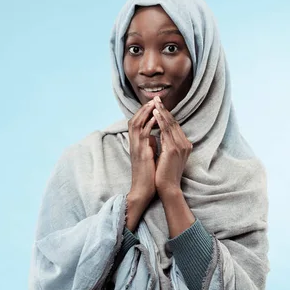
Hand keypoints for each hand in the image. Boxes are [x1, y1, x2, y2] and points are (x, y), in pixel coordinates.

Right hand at [127, 99, 157, 213]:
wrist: (143, 190)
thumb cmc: (148, 174)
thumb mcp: (148, 155)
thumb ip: (149, 144)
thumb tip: (153, 135)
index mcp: (136, 144)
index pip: (137, 123)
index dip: (143, 113)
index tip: (153, 105)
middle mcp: (134, 144)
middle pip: (134, 120)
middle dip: (143, 109)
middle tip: (153, 100)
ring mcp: (136, 148)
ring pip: (136, 125)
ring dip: (145, 113)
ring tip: (153, 104)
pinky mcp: (141, 153)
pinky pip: (142, 135)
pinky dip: (148, 125)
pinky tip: (155, 118)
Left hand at [152, 96, 192, 198]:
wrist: (167, 188)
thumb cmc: (164, 174)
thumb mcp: (167, 155)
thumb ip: (166, 144)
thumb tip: (159, 133)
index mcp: (185, 145)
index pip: (175, 126)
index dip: (167, 115)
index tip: (159, 105)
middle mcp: (185, 144)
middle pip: (174, 122)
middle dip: (164, 110)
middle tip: (157, 98)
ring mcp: (180, 146)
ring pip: (170, 124)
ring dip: (161, 112)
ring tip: (154, 102)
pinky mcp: (173, 149)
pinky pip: (166, 131)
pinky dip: (160, 121)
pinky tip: (154, 113)